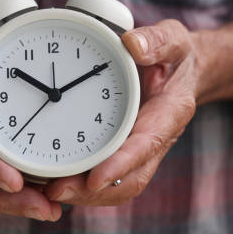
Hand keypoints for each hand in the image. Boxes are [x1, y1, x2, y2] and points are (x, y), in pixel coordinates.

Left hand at [44, 20, 197, 204]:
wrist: (182, 73)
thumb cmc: (175, 56)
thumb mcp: (173, 40)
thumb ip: (158, 40)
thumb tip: (134, 44)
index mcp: (169, 114)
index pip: (146, 145)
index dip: (121, 164)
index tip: (95, 178)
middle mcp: (156, 140)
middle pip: (130, 180)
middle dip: (95, 191)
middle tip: (57, 190)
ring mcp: (140, 151)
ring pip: (117, 186)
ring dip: (85, 194)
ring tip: (50, 190)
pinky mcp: (125, 153)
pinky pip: (107, 177)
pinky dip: (83, 184)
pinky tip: (55, 180)